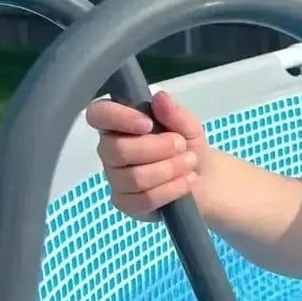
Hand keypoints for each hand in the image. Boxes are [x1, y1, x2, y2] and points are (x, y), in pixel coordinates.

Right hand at [86, 90, 210, 219]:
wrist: (204, 177)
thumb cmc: (187, 145)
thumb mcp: (188, 126)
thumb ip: (174, 112)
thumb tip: (159, 97)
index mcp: (118, 124)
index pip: (98, 114)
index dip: (118, 117)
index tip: (148, 123)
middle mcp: (110, 151)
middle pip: (117, 150)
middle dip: (157, 148)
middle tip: (182, 145)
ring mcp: (116, 179)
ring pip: (134, 177)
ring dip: (169, 169)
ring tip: (190, 163)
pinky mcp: (126, 203)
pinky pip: (143, 199)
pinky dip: (171, 189)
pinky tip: (186, 181)